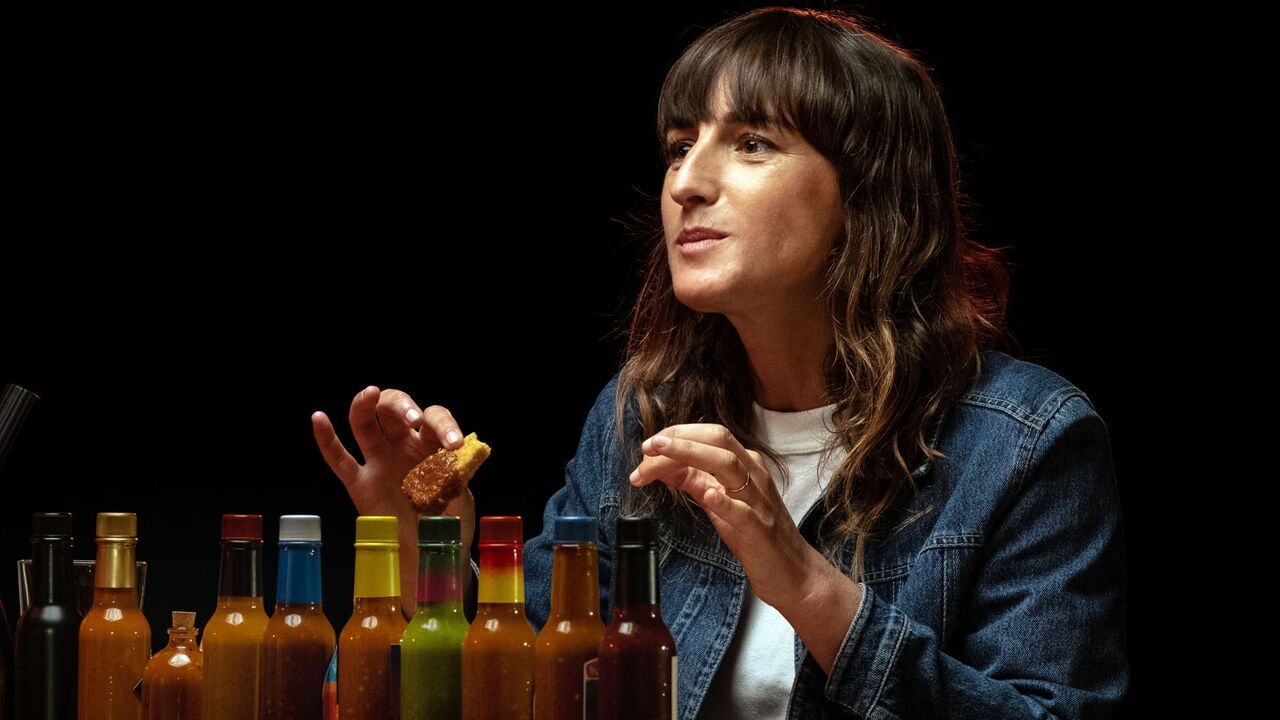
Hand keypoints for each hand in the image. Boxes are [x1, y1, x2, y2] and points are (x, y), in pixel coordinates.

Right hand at [311, 386, 475, 560]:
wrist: (429, 555)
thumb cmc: (447, 525)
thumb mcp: (461, 498)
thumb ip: (458, 475)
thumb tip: (458, 455)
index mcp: (431, 446)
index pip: (434, 419)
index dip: (443, 425)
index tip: (452, 444)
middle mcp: (402, 447)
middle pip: (394, 410)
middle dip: (402, 406)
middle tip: (414, 418)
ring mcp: (379, 463)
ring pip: (365, 424)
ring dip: (366, 405)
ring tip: (371, 393)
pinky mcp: (360, 484)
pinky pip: (339, 459)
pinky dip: (327, 439)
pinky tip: (319, 418)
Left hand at [628, 424, 827, 610]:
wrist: (792, 572)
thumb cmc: (754, 534)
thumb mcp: (720, 501)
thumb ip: (694, 480)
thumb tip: (661, 465)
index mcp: (745, 465)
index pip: (710, 436)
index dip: (677, 435)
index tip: (650, 444)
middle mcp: (754, 476)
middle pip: (719, 440)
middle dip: (680, 438)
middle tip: (648, 445)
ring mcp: (758, 501)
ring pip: (728, 465)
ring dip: (691, 455)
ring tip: (661, 456)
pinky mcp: (759, 529)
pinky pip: (742, 511)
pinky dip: (723, 500)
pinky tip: (707, 495)